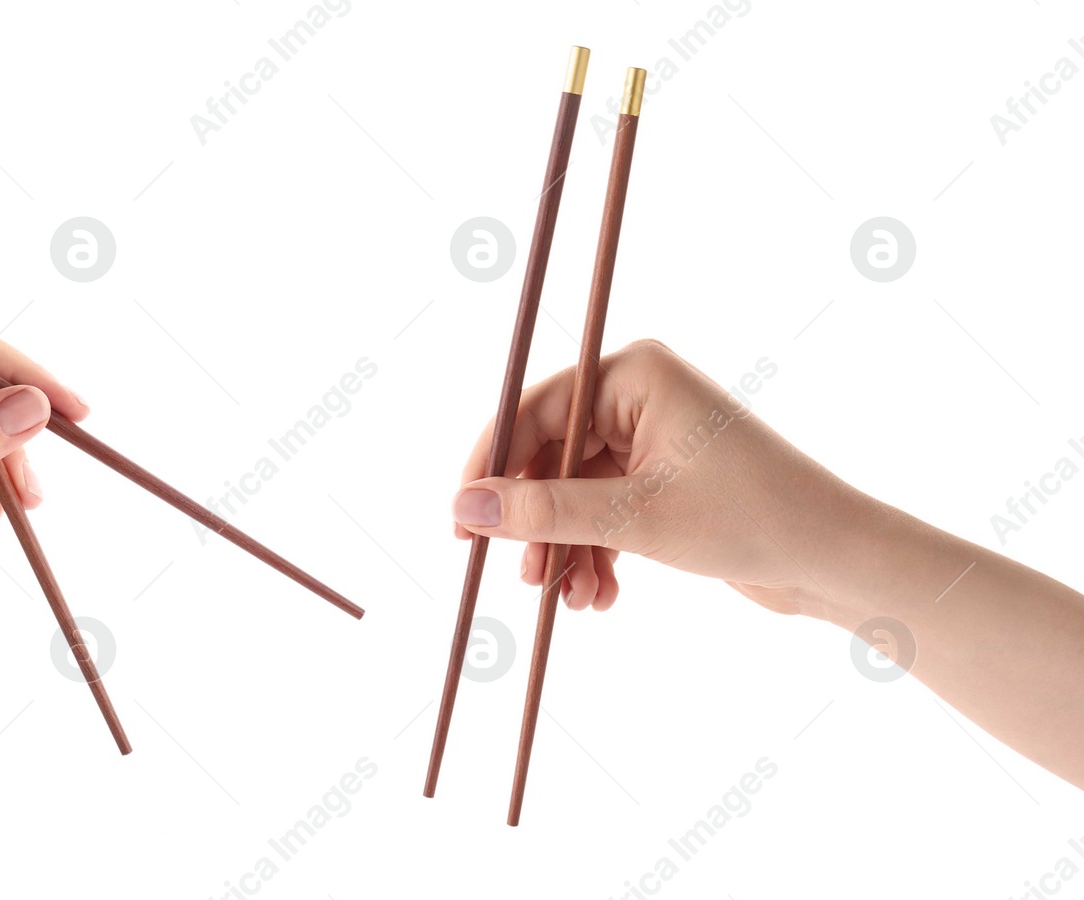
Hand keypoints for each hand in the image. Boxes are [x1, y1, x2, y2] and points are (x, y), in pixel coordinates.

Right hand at [451, 339, 868, 617]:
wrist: (838, 560)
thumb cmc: (752, 518)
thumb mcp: (635, 518)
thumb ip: (544, 511)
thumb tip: (465, 506)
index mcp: (633, 372)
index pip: (532, 411)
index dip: (490, 467)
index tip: (460, 520)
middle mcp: (637, 394)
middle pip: (547, 458)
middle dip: (536, 523)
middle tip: (519, 575)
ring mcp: (649, 438)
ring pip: (571, 493)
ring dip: (564, 549)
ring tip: (569, 599)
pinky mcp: (660, 480)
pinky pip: (601, 512)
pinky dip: (594, 554)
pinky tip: (599, 597)